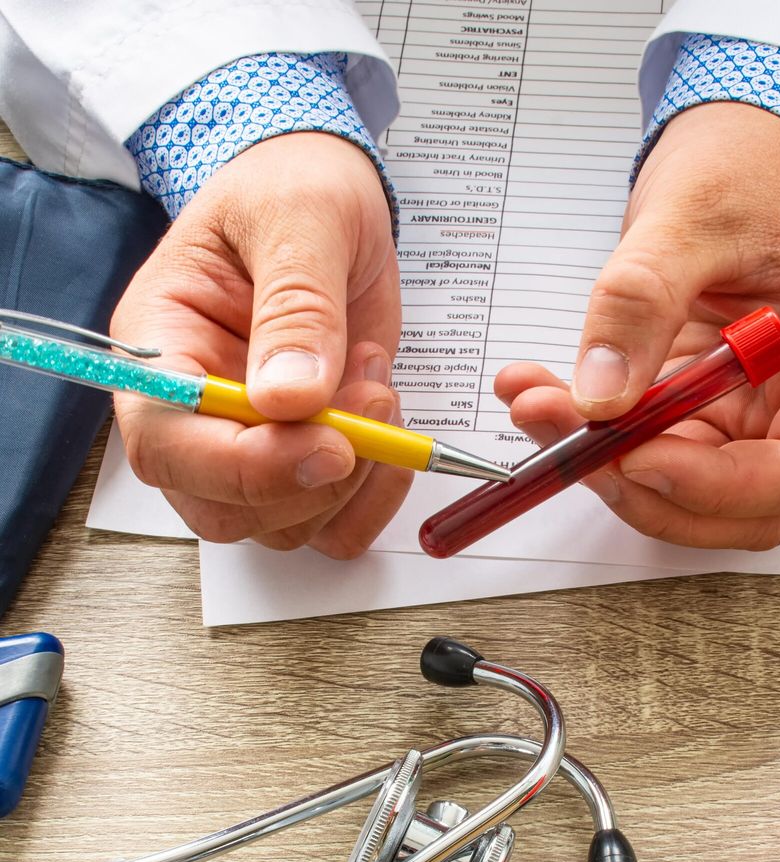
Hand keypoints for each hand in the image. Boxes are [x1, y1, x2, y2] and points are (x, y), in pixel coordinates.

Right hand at [111, 132, 408, 557]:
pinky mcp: (308, 455)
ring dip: (355, 479)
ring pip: (287, 526)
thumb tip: (289, 399)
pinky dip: (377, 495)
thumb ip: (296, 306)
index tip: (332, 445)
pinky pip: (336, 522)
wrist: (325, 198)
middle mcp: (197, 414)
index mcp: (160, 349)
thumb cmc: (293, 191)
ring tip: (376, 381)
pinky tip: (393, 426)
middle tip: (372, 404)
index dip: (247, 466)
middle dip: (312, 479)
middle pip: (224, 509)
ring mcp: (254, 443)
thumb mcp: (299, 220)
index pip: (168, 445)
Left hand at [495, 103, 779, 549]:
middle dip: (647, 487)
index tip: (635, 459)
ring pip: (683, 489)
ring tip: (536, 404)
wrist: (737, 147)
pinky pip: (645, 449)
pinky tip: (540, 394)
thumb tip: (598, 395)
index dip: (718, 487)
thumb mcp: (693, 215)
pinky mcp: (699, 408)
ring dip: (604, 466)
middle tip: (570, 443)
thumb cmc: (749, 166)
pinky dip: (590, 437)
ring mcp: (750, 411)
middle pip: (740, 504)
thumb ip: (642, 301)